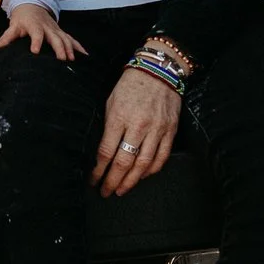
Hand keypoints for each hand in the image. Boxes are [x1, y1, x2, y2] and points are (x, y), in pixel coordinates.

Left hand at [0, 2, 80, 60]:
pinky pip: (71, 39)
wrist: (32, 5)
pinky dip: (78, 46)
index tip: (36, 51)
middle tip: (62, 59)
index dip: (36, 41)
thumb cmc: (21, 18)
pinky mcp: (61, 32)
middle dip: (59, 48)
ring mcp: (56, 29)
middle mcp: (47, 27)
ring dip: (69, 48)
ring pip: (65, 38)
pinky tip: (84, 55)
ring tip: (72, 60)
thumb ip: (7, 36)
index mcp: (34, 25)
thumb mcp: (13, 25)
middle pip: (55, 37)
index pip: (36, 33)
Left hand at [92, 66, 179, 196]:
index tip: (93, 180)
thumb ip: (108, 126)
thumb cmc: (130, 85)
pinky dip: (151, 170)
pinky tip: (142, 177)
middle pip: (124, 162)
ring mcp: (156, 130)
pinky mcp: (170, 131)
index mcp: (119, 117)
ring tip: (122, 190)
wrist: (159, 71)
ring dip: (131, 181)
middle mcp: (138, 126)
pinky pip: (161, 157)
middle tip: (106, 192)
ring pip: (144, 164)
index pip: (106, 152)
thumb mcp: (111, 102)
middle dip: (113, 181)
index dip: (98, 170)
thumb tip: (103, 151)